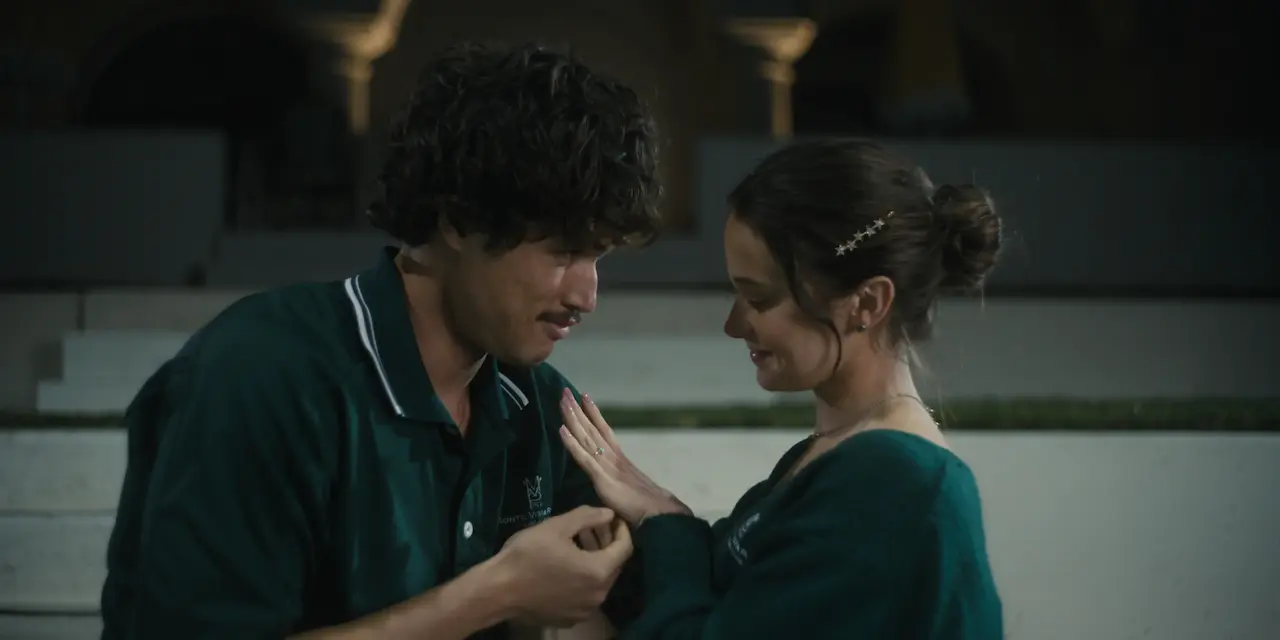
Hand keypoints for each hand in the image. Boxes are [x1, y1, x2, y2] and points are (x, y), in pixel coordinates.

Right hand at [497, 505, 632, 627]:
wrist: (497, 591)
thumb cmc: (527, 555)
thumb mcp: (557, 527)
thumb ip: (587, 517)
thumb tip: (609, 514)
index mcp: (598, 572)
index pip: (625, 548)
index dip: (622, 530)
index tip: (615, 518)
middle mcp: (597, 596)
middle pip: (613, 566)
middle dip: (607, 544)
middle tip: (594, 527)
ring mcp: (584, 610)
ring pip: (599, 582)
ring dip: (594, 561)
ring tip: (579, 542)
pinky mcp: (570, 619)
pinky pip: (585, 595)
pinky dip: (583, 579)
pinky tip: (567, 567)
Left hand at [559, 389, 691, 525]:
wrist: (662, 516)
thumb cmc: (652, 508)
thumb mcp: (633, 491)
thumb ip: (624, 484)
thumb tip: (619, 485)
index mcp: (621, 460)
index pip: (605, 432)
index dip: (594, 414)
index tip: (584, 396)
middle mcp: (614, 458)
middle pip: (592, 430)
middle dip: (578, 410)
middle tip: (565, 391)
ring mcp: (609, 467)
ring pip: (586, 438)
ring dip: (573, 419)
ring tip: (563, 400)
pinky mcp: (603, 480)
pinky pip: (584, 459)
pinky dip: (572, 444)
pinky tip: (561, 430)